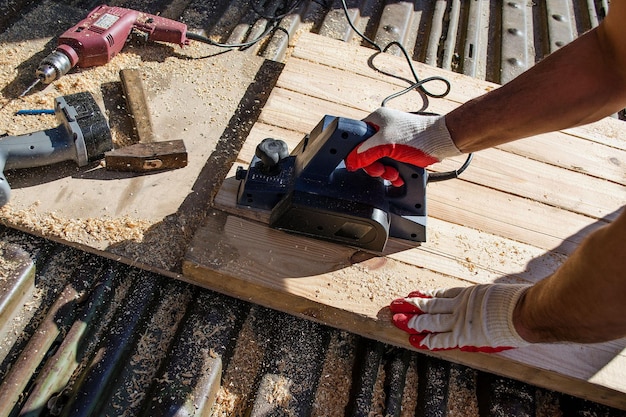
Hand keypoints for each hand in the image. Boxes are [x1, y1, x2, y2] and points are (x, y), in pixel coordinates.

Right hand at [345, 107, 460, 185]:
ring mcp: (392, 139)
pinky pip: (390, 163)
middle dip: (375, 166)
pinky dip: (393, 172)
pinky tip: (398, 176)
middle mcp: (383, 128)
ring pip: (379, 160)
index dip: (358, 153)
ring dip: (385, 171)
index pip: (357, 137)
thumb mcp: (384, 145)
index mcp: (376, 120)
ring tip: (393, 174)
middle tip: (381, 171)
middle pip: (367, 152)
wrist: (440, 142)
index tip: (363, 164)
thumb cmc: (417, 136)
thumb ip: (365, 153)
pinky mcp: (401, 150)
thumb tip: (350, 161)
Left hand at [390, 284, 530, 352]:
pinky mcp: (464, 336)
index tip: (413, 294)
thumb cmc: (516, 301)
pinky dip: (429, 341)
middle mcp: (460, 305)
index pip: (441, 294)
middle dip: (411, 306)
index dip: (425, 294)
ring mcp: (460, 320)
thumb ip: (486, 298)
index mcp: (468, 293)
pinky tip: (415, 341)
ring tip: (398, 320)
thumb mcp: (496, 292)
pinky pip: (442, 340)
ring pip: (430, 320)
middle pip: (430, 305)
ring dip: (413, 321)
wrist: (523, 311)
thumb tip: (488, 298)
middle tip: (396, 305)